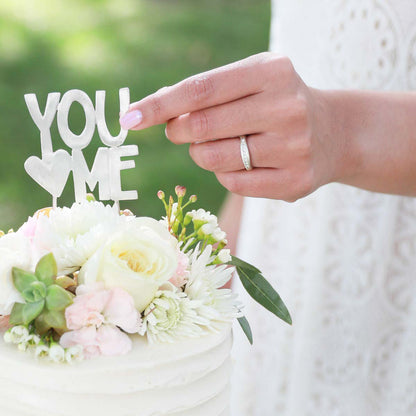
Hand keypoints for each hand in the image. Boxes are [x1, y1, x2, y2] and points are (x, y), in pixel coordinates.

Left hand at [119, 53, 351, 200]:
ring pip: (213, 158)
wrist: (334, 133)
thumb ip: (207, 93)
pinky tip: (243, 162)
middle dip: (178, 131)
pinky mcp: (294, 182)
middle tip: (179, 131)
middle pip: (202, 126)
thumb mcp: (251, 81)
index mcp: (273, 72)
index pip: (201, 88)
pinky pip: (233, 183)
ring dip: (202, 154)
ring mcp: (294, 148)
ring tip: (221, 144)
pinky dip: (225, 173)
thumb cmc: (278, 103)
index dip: (160, 105)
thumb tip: (158, 113)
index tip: (129, 118)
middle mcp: (287, 108)